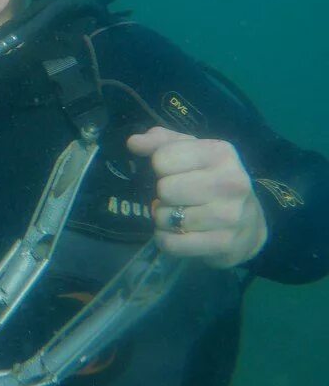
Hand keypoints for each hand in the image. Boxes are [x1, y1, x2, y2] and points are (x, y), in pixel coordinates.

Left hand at [126, 127, 267, 268]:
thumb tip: (133, 142)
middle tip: (177, 198)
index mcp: (220, 153)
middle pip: (164, 189)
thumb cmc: (211, 180)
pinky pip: (171, 244)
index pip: (162, 159)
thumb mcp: (190, 152)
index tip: (175, 173)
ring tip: (179, 216)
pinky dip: (167, 241)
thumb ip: (160, 142)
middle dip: (162, 196)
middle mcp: (231, 182)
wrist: (250, 222)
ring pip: (165, 218)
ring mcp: (230, 215)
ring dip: (164, 220)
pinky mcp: (225, 243)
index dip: (160, 168)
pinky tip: (179, 234)